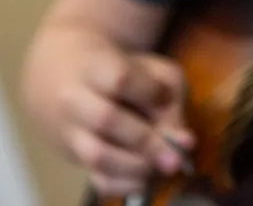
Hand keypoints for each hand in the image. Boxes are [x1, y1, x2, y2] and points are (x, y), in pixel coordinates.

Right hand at [44, 39, 194, 197]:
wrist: (68, 79)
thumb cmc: (122, 73)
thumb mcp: (152, 71)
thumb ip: (171, 100)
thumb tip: (184, 142)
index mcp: (94, 67)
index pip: (120, 79)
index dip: (148, 92)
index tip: (161, 96)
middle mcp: (74, 100)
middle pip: (105, 119)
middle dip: (147, 141)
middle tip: (175, 155)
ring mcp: (69, 132)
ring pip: (98, 156)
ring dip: (138, 166)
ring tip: (163, 165)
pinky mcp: (75, 160)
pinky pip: (97, 180)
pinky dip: (127, 185)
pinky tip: (147, 177)